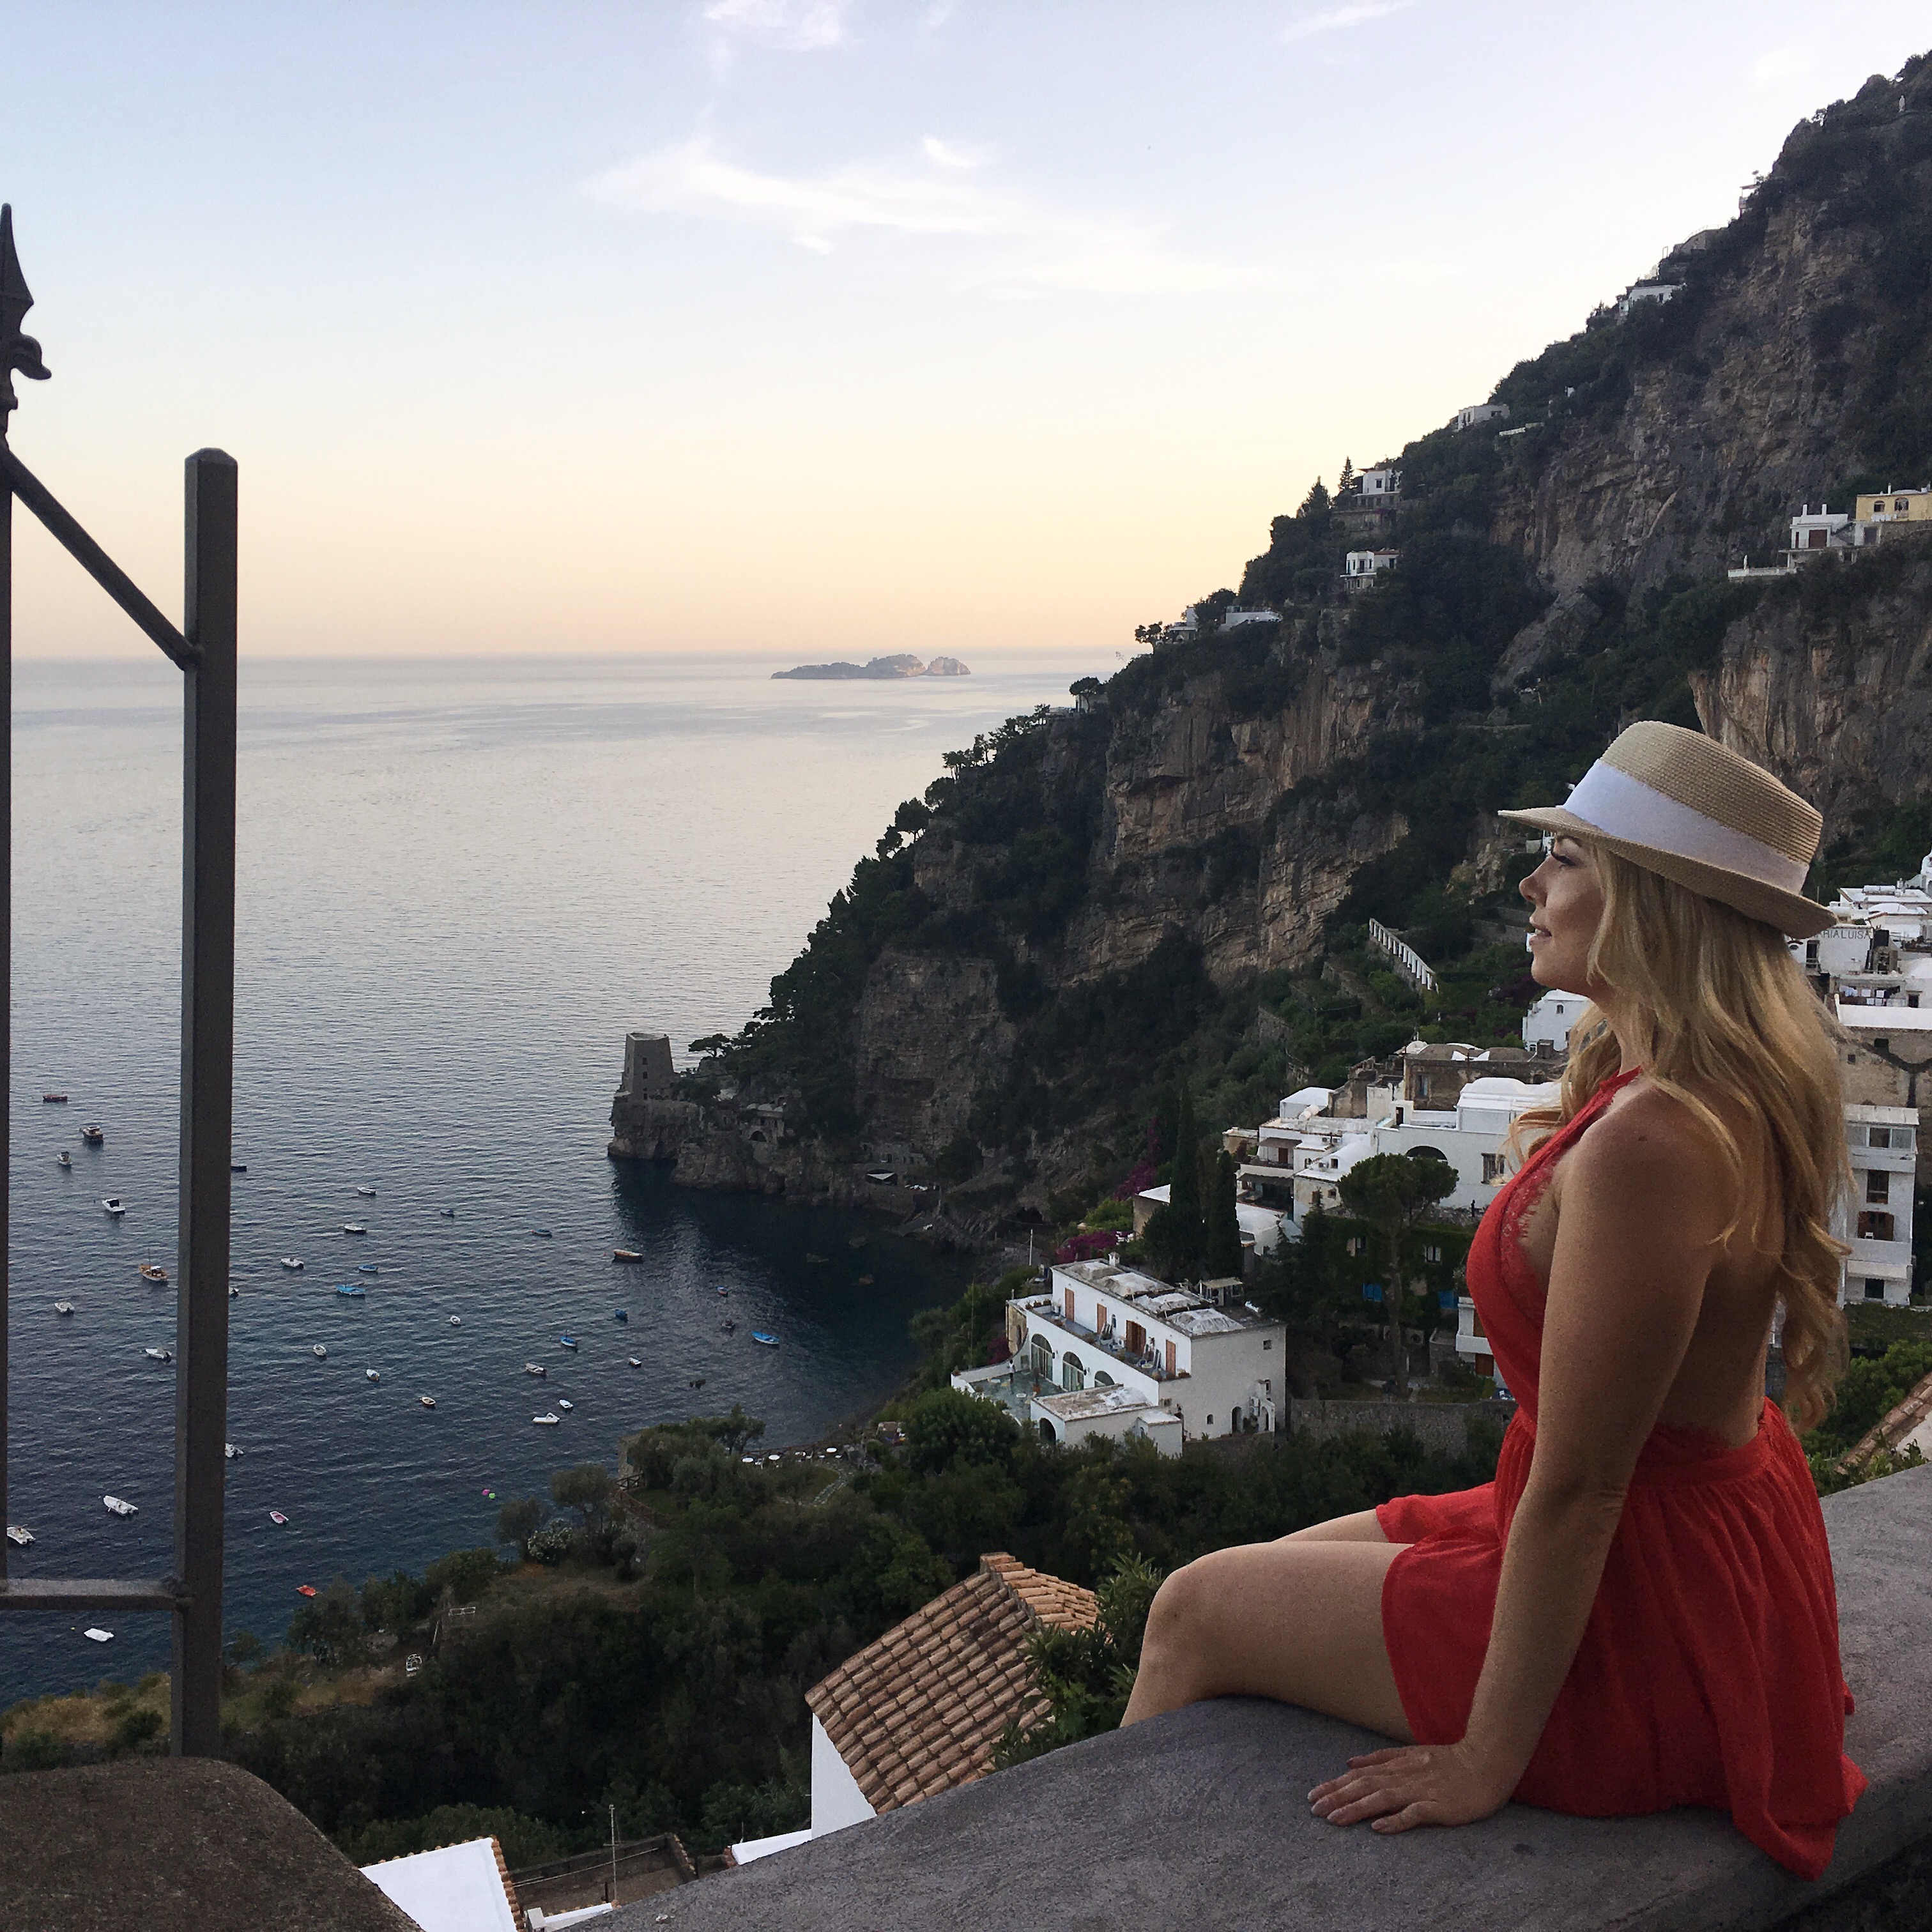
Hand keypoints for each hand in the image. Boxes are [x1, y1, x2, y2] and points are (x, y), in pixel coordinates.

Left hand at [1307, 1742, 1515, 1833]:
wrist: (1486, 1762)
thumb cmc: (1450, 1761)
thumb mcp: (1412, 1753)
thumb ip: (1382, 1758)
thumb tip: (1350, 1762)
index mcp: (1398, 1765)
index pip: (1359, 1776)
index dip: (1335, 1785)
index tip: (1314, 1795)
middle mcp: (1405, 1776)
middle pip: (1365, 1786)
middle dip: (1337, 1797)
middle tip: (1314, 1809)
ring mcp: (1422, 1791)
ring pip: (1382, 1799)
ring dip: (1356, 1809)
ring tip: (1334, 1819)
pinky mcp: (1440, 1806)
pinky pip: (1415, 1814)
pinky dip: (1395, 1820)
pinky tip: (1378, 1829)